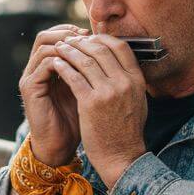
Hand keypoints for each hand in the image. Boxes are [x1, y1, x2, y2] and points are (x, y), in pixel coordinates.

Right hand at [18, 24, 89, 165]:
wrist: (61, 145)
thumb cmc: (77, 119)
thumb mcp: (86, 89)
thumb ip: (90, 70)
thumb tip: (111, 49)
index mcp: (49, 67)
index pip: (56, 36)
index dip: (73, 31)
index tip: (93, 34)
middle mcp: (36, 69)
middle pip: (46, 36)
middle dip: (68, 34)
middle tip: (87, 36)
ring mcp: (31, 77)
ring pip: (44, 46)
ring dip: (66, 45)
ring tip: (84, 49)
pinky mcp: (29, 88)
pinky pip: (44, 65)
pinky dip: (62, 61)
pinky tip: (78, 66)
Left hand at [46, 34, 147, 188]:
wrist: (121, 156)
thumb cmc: (127, 131)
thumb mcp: (137, 101)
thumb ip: (129, 81)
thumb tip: (119, 63)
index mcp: (136, 80)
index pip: (120, 47)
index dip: (102, 38)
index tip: (89, 39)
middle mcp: (124, 82)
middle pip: (101, 49)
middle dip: (82, 42)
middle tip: (70, 40)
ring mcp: (108, 92)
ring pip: (85, 60)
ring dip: (70, 51)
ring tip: (60, 48)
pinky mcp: (90, 103)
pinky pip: (74, 77)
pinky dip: (63, 67)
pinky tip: (56, 64)